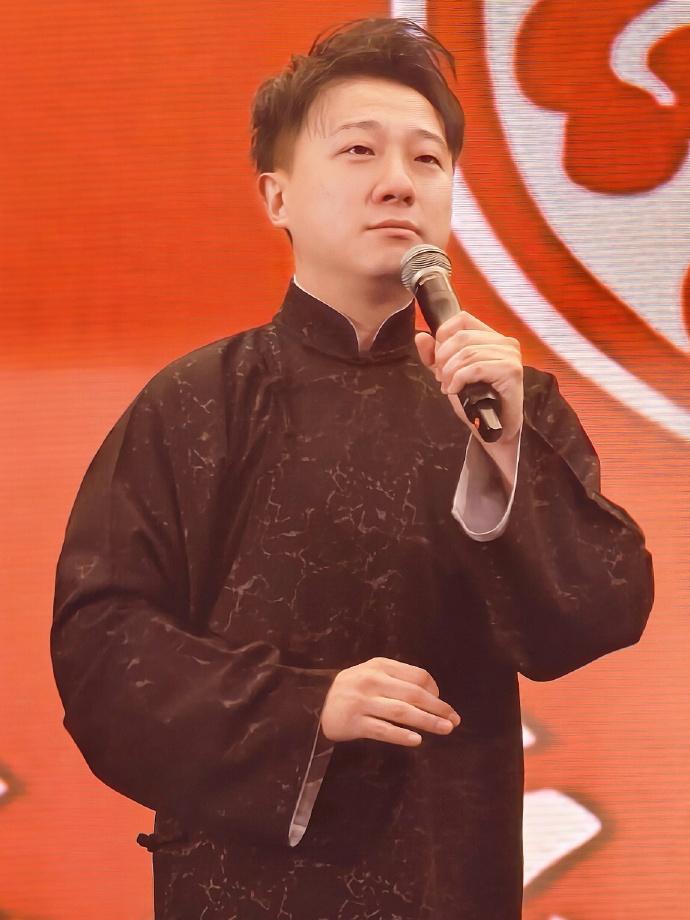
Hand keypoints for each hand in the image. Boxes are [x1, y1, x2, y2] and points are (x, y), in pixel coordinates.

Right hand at [320, 657, 460, 746]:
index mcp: (380, 666)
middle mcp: (371, 681)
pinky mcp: (354, 722)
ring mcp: (361, 701)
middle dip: (438, 708)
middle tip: (454, 720)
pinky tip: (416, 740)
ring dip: (427, 721)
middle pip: (413, 694)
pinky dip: (401, 735)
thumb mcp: (371, 674)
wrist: (313, 703)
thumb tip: (433, 695)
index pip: (416, 676)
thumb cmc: (351, 690)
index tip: (443, 705)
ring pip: (402, 712)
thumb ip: (397, 679)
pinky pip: (382, 730)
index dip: (435, 691)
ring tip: (445, 729)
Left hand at [415, 312, 522, 486]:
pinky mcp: (511, 371)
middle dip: (443, 359)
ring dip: (450, 372)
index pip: (461, 319)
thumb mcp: (449, 375)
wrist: (495, 429)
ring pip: (467, 353)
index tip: (438, 359)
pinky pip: (476, 367)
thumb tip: (421, 336)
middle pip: (461, 337)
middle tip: (440, 378)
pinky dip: (459, 380)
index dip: (443, 336)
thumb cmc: (477, 401)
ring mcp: (510, 355)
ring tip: (448, 387)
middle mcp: (505, 342)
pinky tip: (455, 390)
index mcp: (491, 337)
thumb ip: (434, 356)